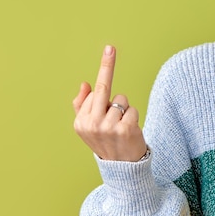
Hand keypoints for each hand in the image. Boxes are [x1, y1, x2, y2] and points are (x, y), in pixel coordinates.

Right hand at [72, 45, 147, 161]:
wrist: (122, 168)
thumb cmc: (106, 142)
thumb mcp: (88, 127)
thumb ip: (82, 106)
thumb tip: (85, 84)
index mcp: (80, 122)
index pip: (94, 92)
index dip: (105, 78)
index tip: (109, 49)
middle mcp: (91, 124)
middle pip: (103, 89)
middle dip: (107, 66)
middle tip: (110, 48)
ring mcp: (108, 128)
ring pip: (122, 100)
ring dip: (125, 110)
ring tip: (121, 126)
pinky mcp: (125, 130)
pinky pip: (132, 110)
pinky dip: (134, 116)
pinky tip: (130, 130)